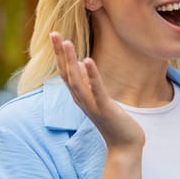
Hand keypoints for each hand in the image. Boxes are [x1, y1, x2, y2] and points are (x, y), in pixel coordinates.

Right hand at [50, 32, 144, 149]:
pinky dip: (92, 75)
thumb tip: (84, 62)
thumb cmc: (114, 120)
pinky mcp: (105, 108)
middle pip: (66, 73)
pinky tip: (89, 60)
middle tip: (54, 33)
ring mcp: (92, 105)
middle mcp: (82, 100)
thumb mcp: (99, 97)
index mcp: (80, 96)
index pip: (65, 72)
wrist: (125, 144)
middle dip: (61, 53)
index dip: (60, 54)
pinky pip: (97, 90)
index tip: (56, 35)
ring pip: (77, 80)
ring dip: (71, 61)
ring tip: (68, 42)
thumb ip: (90, 82)